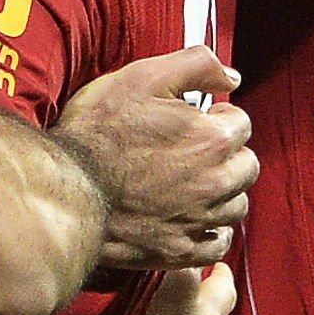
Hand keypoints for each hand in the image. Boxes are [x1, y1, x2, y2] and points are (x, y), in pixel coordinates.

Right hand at [51, 46, 253, 271]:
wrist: (67, 189)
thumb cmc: (98, 132)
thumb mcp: (142, 77)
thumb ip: (196, 65)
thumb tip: (230, 75)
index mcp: (212, 139)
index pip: (241, 123)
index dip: (216, 117)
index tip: (194, 119)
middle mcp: (215, 182)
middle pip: (246, 166)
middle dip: (227, 155)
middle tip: (195, 151)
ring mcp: (198, 219)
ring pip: (236, 205)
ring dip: (223, 193)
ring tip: (194, 183)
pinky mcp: (180, 249)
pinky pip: (217, 245)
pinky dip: (212, 232)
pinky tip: (195, 220)